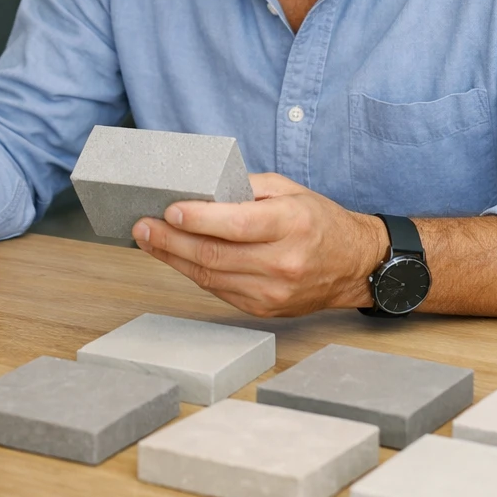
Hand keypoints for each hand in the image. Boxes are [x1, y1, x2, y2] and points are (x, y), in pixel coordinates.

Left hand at [131, 172, 388, 316]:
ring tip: (149, 240)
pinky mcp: (263, 310)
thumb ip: (246, 187)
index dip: (198, 219)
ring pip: (210, 277)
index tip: (169, 209)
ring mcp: (272, 292)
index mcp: (290, 225)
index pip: (236, 225)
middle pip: (214, 255)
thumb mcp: (289, 190)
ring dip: (173, 258)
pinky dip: (193, 273)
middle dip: (170, 240)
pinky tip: (175, 257)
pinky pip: (218, 290)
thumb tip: (201, 189)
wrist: (354, 266)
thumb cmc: (320, 222)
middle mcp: (282, 263)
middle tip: (142, 226)